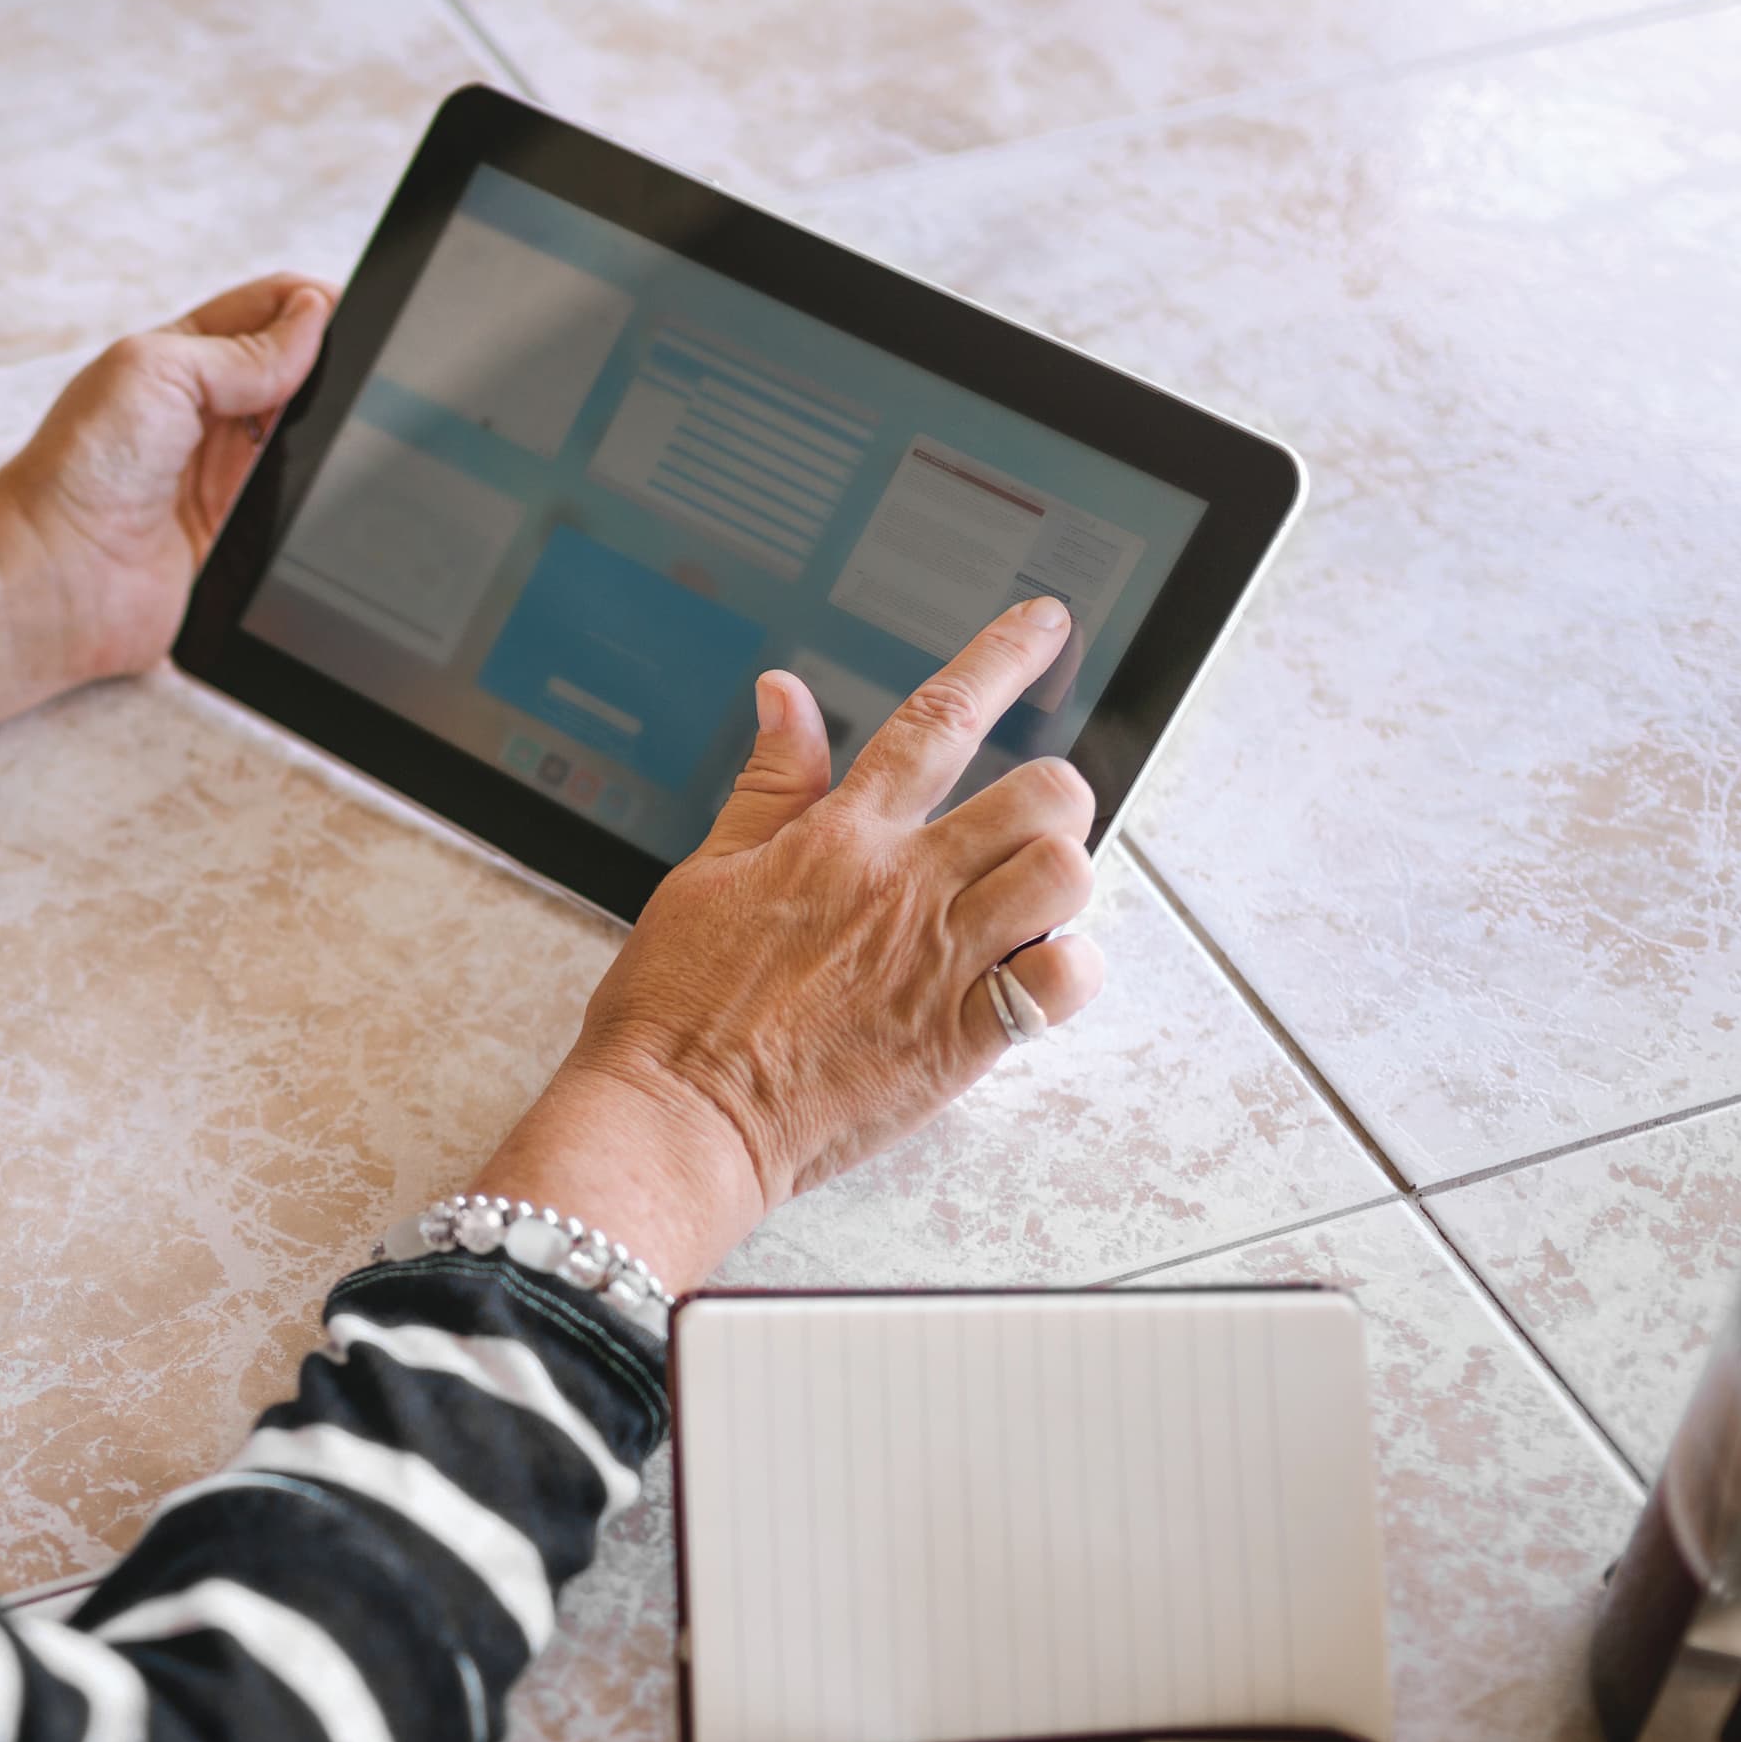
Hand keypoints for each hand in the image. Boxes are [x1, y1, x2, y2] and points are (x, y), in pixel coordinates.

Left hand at [0, 275, 334, 696]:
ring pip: (303, 435)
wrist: (52, 582)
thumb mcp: (159, 373)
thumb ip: (241, 350)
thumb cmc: (77, 474)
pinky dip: (314, 492)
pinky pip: (295, 501)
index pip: (266, 311)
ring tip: (338, 431)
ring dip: (325, 432)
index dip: (313, 305)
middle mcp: (200, 412)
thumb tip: (314, 318)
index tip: (357, 310)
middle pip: (294, 372)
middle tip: (360, 375)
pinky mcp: (236, 531)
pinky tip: (320, 484)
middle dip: (329, 368)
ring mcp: (221, 473)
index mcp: (177, 356)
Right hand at [471, 599, 1108, 1291]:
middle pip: (1039, 794)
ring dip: (1062, 878)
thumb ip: (767, 785)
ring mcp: (939, 964)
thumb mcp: (706, 874)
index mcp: (840, 840)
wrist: (676, 1117)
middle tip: (1025, 824)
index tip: (1043, 624)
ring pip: (1065, 874)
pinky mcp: (958, 1041)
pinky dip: (1066, 971)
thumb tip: (783, 694)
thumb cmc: (674, 1009)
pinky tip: (1032, 976)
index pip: (938, 719)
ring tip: (1026, 902)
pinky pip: (1061, 982)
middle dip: (1052, 794)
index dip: (1001, 658)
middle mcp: (903, 889)